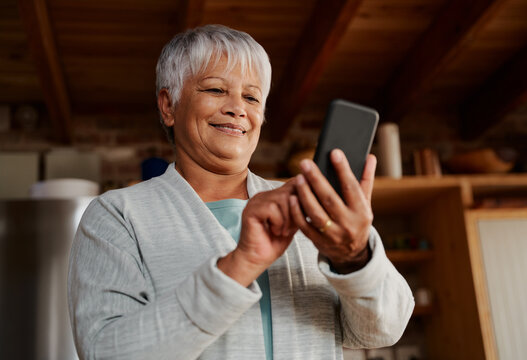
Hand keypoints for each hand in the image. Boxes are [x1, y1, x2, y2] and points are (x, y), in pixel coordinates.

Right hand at [218, 179, 297, 285]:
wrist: (257, 260)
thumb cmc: (273, 243)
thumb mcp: (292, 223)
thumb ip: (299, 209)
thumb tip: (314, 196)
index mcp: (272, 196)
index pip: (293, 184)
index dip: (303, 197)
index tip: (306, 214)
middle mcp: (263, 195)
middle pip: (290, 190)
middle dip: (296, 210)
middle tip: (291, 228)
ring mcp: (256, 201)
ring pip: (282, 199)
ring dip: (287, 219)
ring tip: (283, 231)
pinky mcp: (251, 210)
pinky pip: (272, 208)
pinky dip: (278, 222)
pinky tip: (274, 232)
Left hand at [289, 149, 376, 273]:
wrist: (352, 253)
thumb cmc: (357, 220)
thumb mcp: (365, 203)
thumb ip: (366, 179)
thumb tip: (370, 157)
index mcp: (362, 212)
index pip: (352, 187)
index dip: (343, 170)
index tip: (334, 152)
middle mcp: (348, 224)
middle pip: (330, 199)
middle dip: (317, 180)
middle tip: (305, 163)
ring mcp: (333, 235)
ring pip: (316, 214)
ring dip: (305, 195)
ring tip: (298, 178)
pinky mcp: (319, 242)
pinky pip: (305, 226)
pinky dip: (297, 212)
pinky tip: (291, 198)